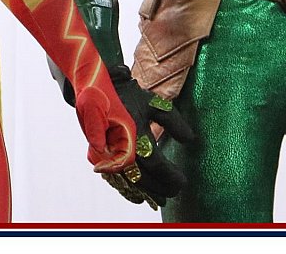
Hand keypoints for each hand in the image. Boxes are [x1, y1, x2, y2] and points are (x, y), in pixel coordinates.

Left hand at [73, 81, 134, 170]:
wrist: (87, 82)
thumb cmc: (92, 90)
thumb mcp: (91, 106)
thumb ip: (96, 129)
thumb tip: (99, 150)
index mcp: (127, 129)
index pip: (127, 158)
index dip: (113, 166)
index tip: (97, 166)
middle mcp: (124, 135)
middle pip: (119, 162)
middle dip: (105, 162)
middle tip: (92, 150)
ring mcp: (116, 137)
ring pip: (110, 159)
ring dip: (99, 158)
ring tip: (91, 143)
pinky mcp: (107, 138)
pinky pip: (103, 154)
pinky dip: (95, 154)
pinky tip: (90, 144)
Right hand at [91, 65, 192, 208]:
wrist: (95, 88)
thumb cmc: (128, 95)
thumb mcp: (155, 105)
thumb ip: (174, 123)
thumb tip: (190, 139)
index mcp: (136, 137)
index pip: (158, 166)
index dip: (171, 177)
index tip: (182, 182)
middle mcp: (120, 150)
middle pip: (144, 178)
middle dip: (160, 187)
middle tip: (173, 192)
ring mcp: (107, 155)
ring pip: (129, 181)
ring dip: (145, 191)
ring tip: (159, 197)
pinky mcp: (98, 157)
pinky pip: (116, 178)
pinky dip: (128, 188)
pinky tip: (137, 193)